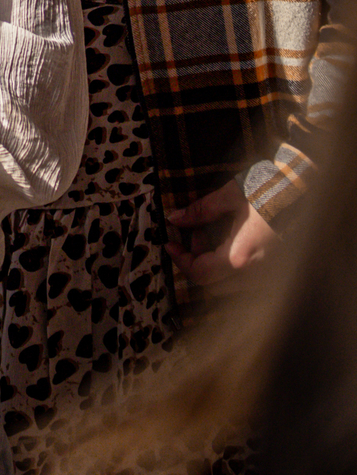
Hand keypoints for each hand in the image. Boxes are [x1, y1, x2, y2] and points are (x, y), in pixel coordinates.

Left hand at [163, 178, 277, 289]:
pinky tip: (231, 241)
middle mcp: (254, 274)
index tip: (169, 243)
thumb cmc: (267, 189)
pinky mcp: (277, 270)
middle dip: (196, 260)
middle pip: (212, 283)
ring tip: (213, 234)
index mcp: (239, 257)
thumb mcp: (229, 196)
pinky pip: (247, 280)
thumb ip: (200, 210)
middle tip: (194, 232)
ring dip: (213, 264)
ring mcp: (268, 275)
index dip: (179, 260)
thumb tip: (175, 219)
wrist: (305, 189)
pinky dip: (231, 267)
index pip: (200, 273)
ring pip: (229, 285)